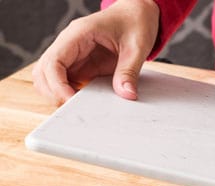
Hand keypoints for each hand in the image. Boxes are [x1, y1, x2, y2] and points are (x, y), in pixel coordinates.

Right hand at [32, 0, 158, 103]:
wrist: (137, 15)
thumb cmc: (134, 23)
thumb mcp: (137, 47)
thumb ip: (129, 71)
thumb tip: (126, 94)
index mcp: (78, 34)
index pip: (53, 61)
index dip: (57, 84)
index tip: (71, 100)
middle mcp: (69, 45)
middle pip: (43, 72)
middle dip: (53, 92)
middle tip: (75, 107)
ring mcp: (73, 56)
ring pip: (49, 78)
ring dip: (58, 93)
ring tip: (80, 105)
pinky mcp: (81, 65)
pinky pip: (66, 81)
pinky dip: (70, 93)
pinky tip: (86, 101)